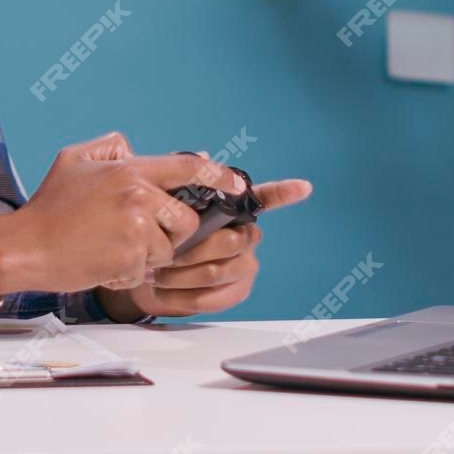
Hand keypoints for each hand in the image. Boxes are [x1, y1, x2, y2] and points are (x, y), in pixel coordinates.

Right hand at [0, 132, 247, 294]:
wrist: (27, 246)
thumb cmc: (48, 207)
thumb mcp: (74, 159)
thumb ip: (109, 148)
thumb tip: (136, 149)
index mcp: (129, 169)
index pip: (188, 169)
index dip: (218, 177)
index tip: (237, 185)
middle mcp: (138, 194)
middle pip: (185, 219)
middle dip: (170, 233)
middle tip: (136, 236)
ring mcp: (136, 227)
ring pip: (169, 248)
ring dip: (148, 255)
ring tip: (113, 247)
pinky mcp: (131, 257)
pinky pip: (148, 269)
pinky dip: (130, 272)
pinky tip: (104, 261)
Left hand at [94, 178, 312, 321]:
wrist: (149, 274)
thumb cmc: (160, 233)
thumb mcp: (160, 204)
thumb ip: (180, 181)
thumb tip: (204, 156)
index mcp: (232, 212)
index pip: (264, 199)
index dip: (284, 192)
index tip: (304, 186)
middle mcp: (246, 236)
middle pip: (229, 242)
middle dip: (190, 250)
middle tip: (162, 254)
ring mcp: (245, 265)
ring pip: (216, 271)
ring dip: (180, 275)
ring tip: (156, 272)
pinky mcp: (237, 292)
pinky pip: (210, 297)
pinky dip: (180, 297)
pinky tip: (162, 291)